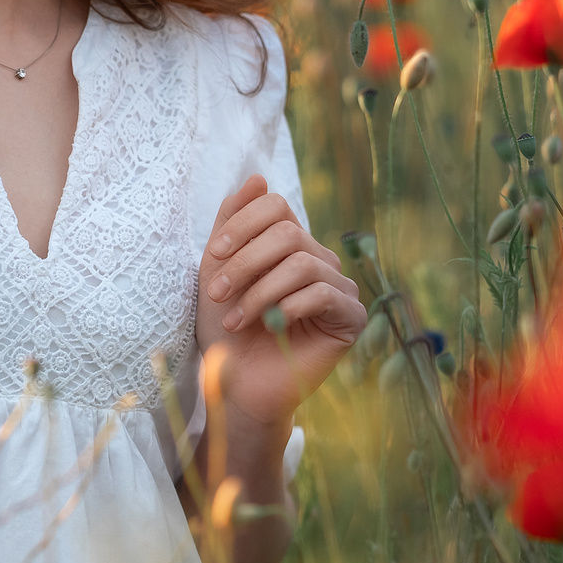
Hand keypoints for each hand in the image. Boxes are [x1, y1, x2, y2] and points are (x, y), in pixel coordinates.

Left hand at [197, 175, 366, 432]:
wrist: (238, 385)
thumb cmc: (226, 330)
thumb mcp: (218, 270)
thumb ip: (232, 223)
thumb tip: (257, 177)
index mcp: (290, 245)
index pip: (277, 207)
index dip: (243, 223)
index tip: (213, 255)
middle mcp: (319, 259)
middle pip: (288, 233)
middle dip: (246, 261)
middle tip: (215, 293)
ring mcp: (339, 287)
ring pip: (302, 263)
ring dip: (260, 291)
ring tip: (235, 319)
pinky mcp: (350, 318)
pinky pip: (324, 294)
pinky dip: (287, 307)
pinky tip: (268, 328)